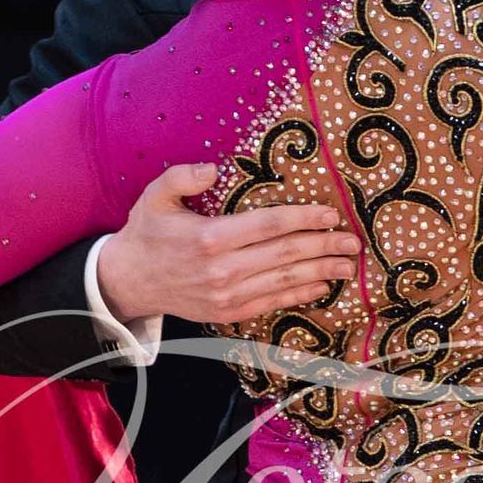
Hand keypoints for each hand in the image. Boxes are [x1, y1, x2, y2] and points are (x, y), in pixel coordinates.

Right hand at [94, 162, 359, 326]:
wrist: (130, 281)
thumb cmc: (148, 232)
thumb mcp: (155, 195)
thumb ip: (183, 177)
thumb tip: (213, 169)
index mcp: (210, 237)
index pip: (270, 225)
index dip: (304, 219)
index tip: (331, 215)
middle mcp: (223, 269)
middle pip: (286, 254)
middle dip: (324, 246)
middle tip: (352, 241)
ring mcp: (227, 295)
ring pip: (285, 280)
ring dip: (321, 272)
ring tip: (347, 265)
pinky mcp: (229, 312)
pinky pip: (273, 302)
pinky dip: (300, 294)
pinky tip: (321, 285)